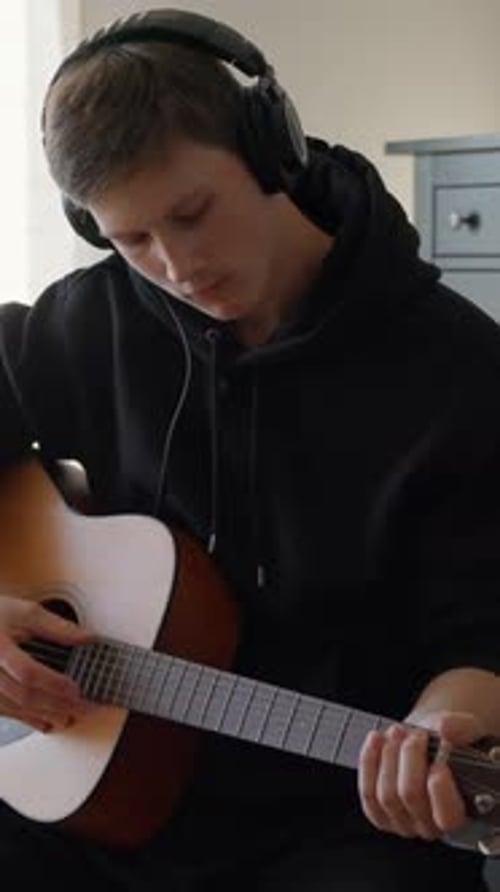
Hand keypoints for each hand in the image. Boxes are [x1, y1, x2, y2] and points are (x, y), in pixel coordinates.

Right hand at [0, 595, 91, 732]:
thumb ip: (57, 627)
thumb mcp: (26, 613)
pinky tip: (44, 722)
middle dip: (54, 705)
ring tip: (66, 718)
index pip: (28, 672)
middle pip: (23, 695)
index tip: (75, 689)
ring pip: (14, 708)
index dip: (53, 683)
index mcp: (0, 647)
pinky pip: (4, 712)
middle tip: (79, 708)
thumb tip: (88, 638)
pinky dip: (26, 719)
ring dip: (42, 716)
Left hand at [358, 710, 483, 839]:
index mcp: (458, 814)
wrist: (426, 742)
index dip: (440, 793)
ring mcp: (401, 822)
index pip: (447, 817)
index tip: (439, 764)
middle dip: (410, 757)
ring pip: (386, 795)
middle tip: (416, 734)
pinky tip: (377, 738)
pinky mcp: (377, 813)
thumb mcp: (466, 730)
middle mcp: (429, 827)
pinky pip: (368, 792)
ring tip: (398, 731)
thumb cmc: (449, 742)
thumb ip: (464, 728)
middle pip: (411, 796)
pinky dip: (369, 761)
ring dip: (389, 756)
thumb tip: (446, 728)